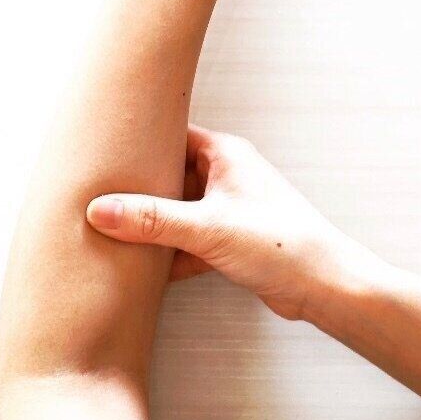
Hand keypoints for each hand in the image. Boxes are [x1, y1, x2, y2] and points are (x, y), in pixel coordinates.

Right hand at [86, 124, 359, 320]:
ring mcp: (229, 209)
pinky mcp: (231, 241)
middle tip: (97, 193)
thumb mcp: (206, 227)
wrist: (323, 286)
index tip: (103, 149)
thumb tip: (100, 210)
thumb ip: (151, 220)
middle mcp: (226, 175)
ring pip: (178, 210)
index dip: (138, 140)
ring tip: (113, 232)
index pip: (170, 133)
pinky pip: (189, 240)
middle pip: (170, 174)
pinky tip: (144, 270)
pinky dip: (170, 253)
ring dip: (153, 225)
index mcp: (224, 154)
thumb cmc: (279, 242)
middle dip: (139, 188)